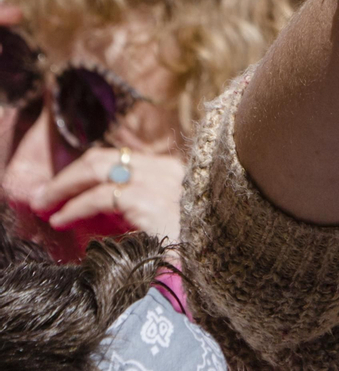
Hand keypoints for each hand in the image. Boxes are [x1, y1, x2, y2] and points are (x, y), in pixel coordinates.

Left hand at [33, 146, 184, 243]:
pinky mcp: (148, 201)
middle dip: (67, 176)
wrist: (211, 263)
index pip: (118, 157)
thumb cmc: (185, 247)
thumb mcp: (160, 218)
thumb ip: (134, 206)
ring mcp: (158, 183)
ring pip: (97, 170)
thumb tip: (87, 206)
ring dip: (63, 188)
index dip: (83, 170)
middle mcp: (165, 170)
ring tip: (45, 206)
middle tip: (43, 196)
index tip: (61, 188)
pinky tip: (61, 219)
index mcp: (170, 171)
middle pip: (104, 158)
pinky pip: (100, 197)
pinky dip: (75, 207)